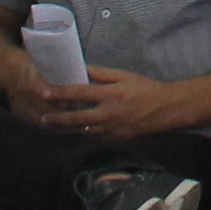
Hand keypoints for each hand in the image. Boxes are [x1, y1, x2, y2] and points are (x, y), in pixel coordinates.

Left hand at [32, 66, 178, 138]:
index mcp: (111, 94)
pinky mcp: (117, 139)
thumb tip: (81, 70)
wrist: (167, 109)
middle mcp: (109, 114)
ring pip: (84, 131)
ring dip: (68, 128)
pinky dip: (85, 133)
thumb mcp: (124, 76)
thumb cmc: (146, 89)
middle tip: (43, 118)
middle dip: (57, 119)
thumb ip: (101, 74)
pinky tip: (77, 131)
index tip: (44, 92)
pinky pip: (96, 137)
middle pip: (76, 118)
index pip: (79, 92)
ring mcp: (112, 129)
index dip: (59, 93)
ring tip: (55, 126)